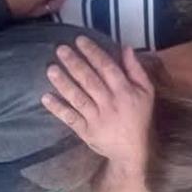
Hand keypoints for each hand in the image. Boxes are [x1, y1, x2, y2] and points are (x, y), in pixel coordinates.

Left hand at [42, 36, 153, 164]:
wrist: (132, 151)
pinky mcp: (85, 131)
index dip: (93, 53)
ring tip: (50, 69)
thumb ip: (136, 69)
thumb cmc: (139, 116)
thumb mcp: (146, 92)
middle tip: (60, 49)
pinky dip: (58, 108)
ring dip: (63, 83)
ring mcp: (96, 118)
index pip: (107, 67)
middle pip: (89, 80)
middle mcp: (110, 103)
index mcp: (125, 92)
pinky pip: (70, 118)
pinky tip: (45, 97)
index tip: (80, 40)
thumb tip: (125, 47)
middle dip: (74, 63)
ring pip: (78, 98)